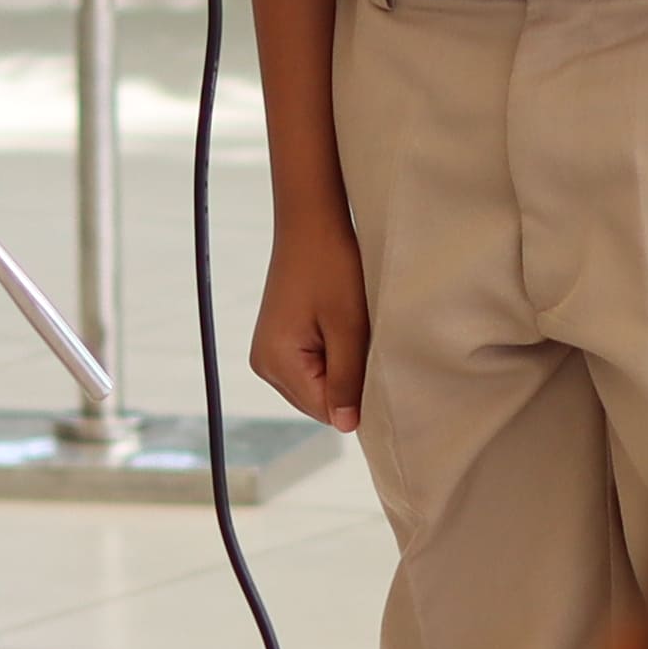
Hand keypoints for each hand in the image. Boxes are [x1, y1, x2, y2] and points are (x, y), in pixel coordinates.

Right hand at [251, 206, 372, 431]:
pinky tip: (345, 330)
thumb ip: (346, 379)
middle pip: (318, 402)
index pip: (325, 410)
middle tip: (370, 347)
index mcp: (276, 363)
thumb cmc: (332, 266)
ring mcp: (269, 353)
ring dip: (342, 370)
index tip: (383, 376)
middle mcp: (264, 364)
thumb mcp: (348, 326)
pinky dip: (333, 356)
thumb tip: (347, 426)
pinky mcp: (279, 341)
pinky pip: (311, 366)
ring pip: (317, 386)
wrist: (312, 222)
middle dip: (348, 385)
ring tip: (355, 333)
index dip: (358, 400)